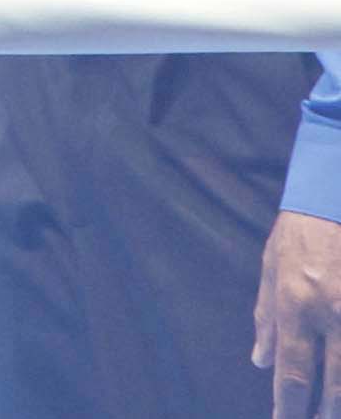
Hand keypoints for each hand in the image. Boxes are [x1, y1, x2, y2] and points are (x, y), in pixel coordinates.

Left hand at [262, 210, 340, 415]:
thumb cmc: (300, 234)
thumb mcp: (270, 269)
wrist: (334, 199)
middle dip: (324, 413)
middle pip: (334, 385)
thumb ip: (266, 319)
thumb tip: (261, 360)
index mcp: (296, 305)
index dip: (289, 406)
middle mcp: (331, 315)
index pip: (293, 372)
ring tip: (333, 413)